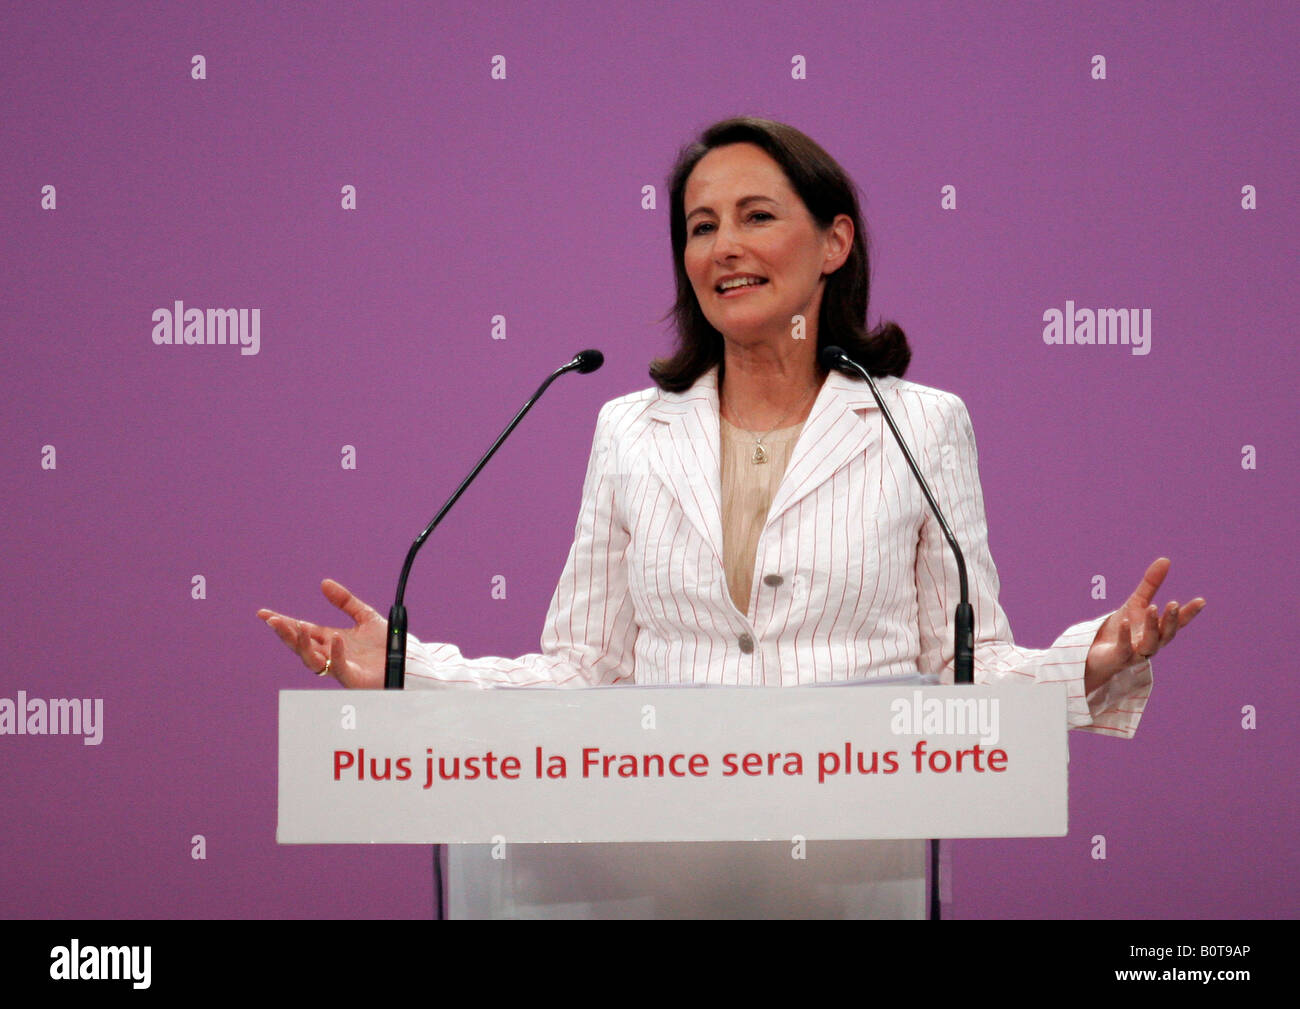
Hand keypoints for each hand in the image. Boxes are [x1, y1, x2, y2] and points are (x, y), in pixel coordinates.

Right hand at [258, 579, 386, 688]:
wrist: (407, 662)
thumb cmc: (386, 645)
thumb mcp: (365, 616)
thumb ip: (345, 601)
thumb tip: (324, 583)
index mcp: (331, 640)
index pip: (302, 630)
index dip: (284, 622)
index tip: (263, 613)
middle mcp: (330, 654)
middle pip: (301, 645)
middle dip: (286, 634)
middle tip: (274, 621)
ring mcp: (339, 667)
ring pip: (312, 660)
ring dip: (302, 645)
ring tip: (296, 628)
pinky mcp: (353, 678)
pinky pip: (340, 667)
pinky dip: (336, 654)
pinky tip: (335, 638)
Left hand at [1084, 557, 1204, 693]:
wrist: (1097, 652)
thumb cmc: (1122, 628)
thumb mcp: (1136, 603)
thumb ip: (1151, 585)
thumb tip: (1165, 560)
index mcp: (1158, 630)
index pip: (1177, 623)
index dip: (1189, 613)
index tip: (1201, 601)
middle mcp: (1151, 643)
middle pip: (1166, 634)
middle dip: (1171, 619)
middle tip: (1173, 603)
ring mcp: (1136, 652)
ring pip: (1149, 642)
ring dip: (1152, 626)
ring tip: (1153, 607)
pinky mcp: (1120, 658)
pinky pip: (1125, 648)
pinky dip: (1126, 636)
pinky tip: (1126, 621)